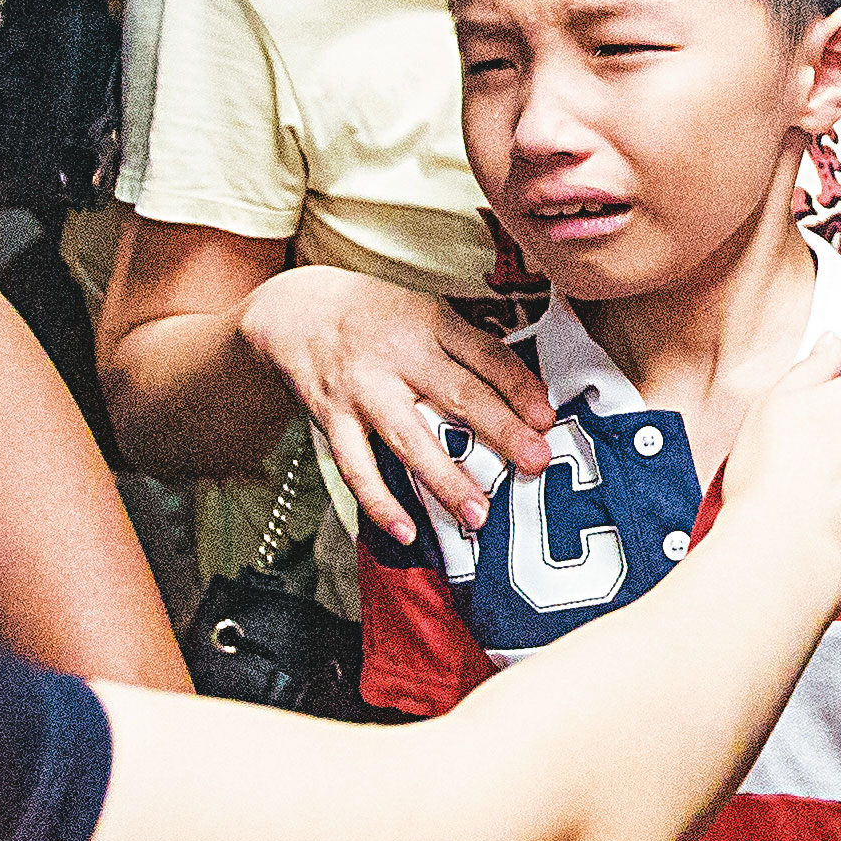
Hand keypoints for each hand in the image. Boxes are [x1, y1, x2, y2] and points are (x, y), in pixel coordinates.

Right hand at [237, 261, 553, 541]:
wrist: (293, 309)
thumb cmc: (378, 318)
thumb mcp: (424, 313)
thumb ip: (468, 349)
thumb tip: (527, 398)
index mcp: (430, 322)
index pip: (484, 354)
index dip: (518, 386)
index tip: (546, 418)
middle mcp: (397, 353)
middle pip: (457, 394)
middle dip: (500, 431)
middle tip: (536, 462)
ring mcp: (362, 388)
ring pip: (409, 439)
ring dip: (445, 480)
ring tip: (478, 515)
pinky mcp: (332, 418)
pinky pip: (357, 468)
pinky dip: (380, 503)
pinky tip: (407, 531)